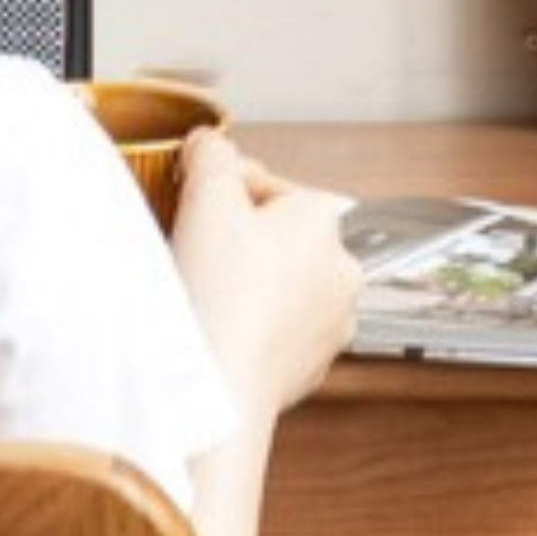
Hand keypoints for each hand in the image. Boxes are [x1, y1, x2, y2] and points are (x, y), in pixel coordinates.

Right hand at [168, 131, 358, 415]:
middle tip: (200, 251)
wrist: (221, 391)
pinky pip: (279, 333)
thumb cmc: (220, 295)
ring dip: (250, 285)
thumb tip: (209, 144)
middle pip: (278, 236)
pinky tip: (224, 331)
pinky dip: (254, 329)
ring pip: (282, 286)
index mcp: (323, 219)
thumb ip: (210, 153)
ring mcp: (332, 323)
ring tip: (211, 295)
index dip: (222, 191)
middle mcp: (342, 269)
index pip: (266, 185)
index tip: (194, 206)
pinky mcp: (313, 367)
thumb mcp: (206, 195)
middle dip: (240, 240)